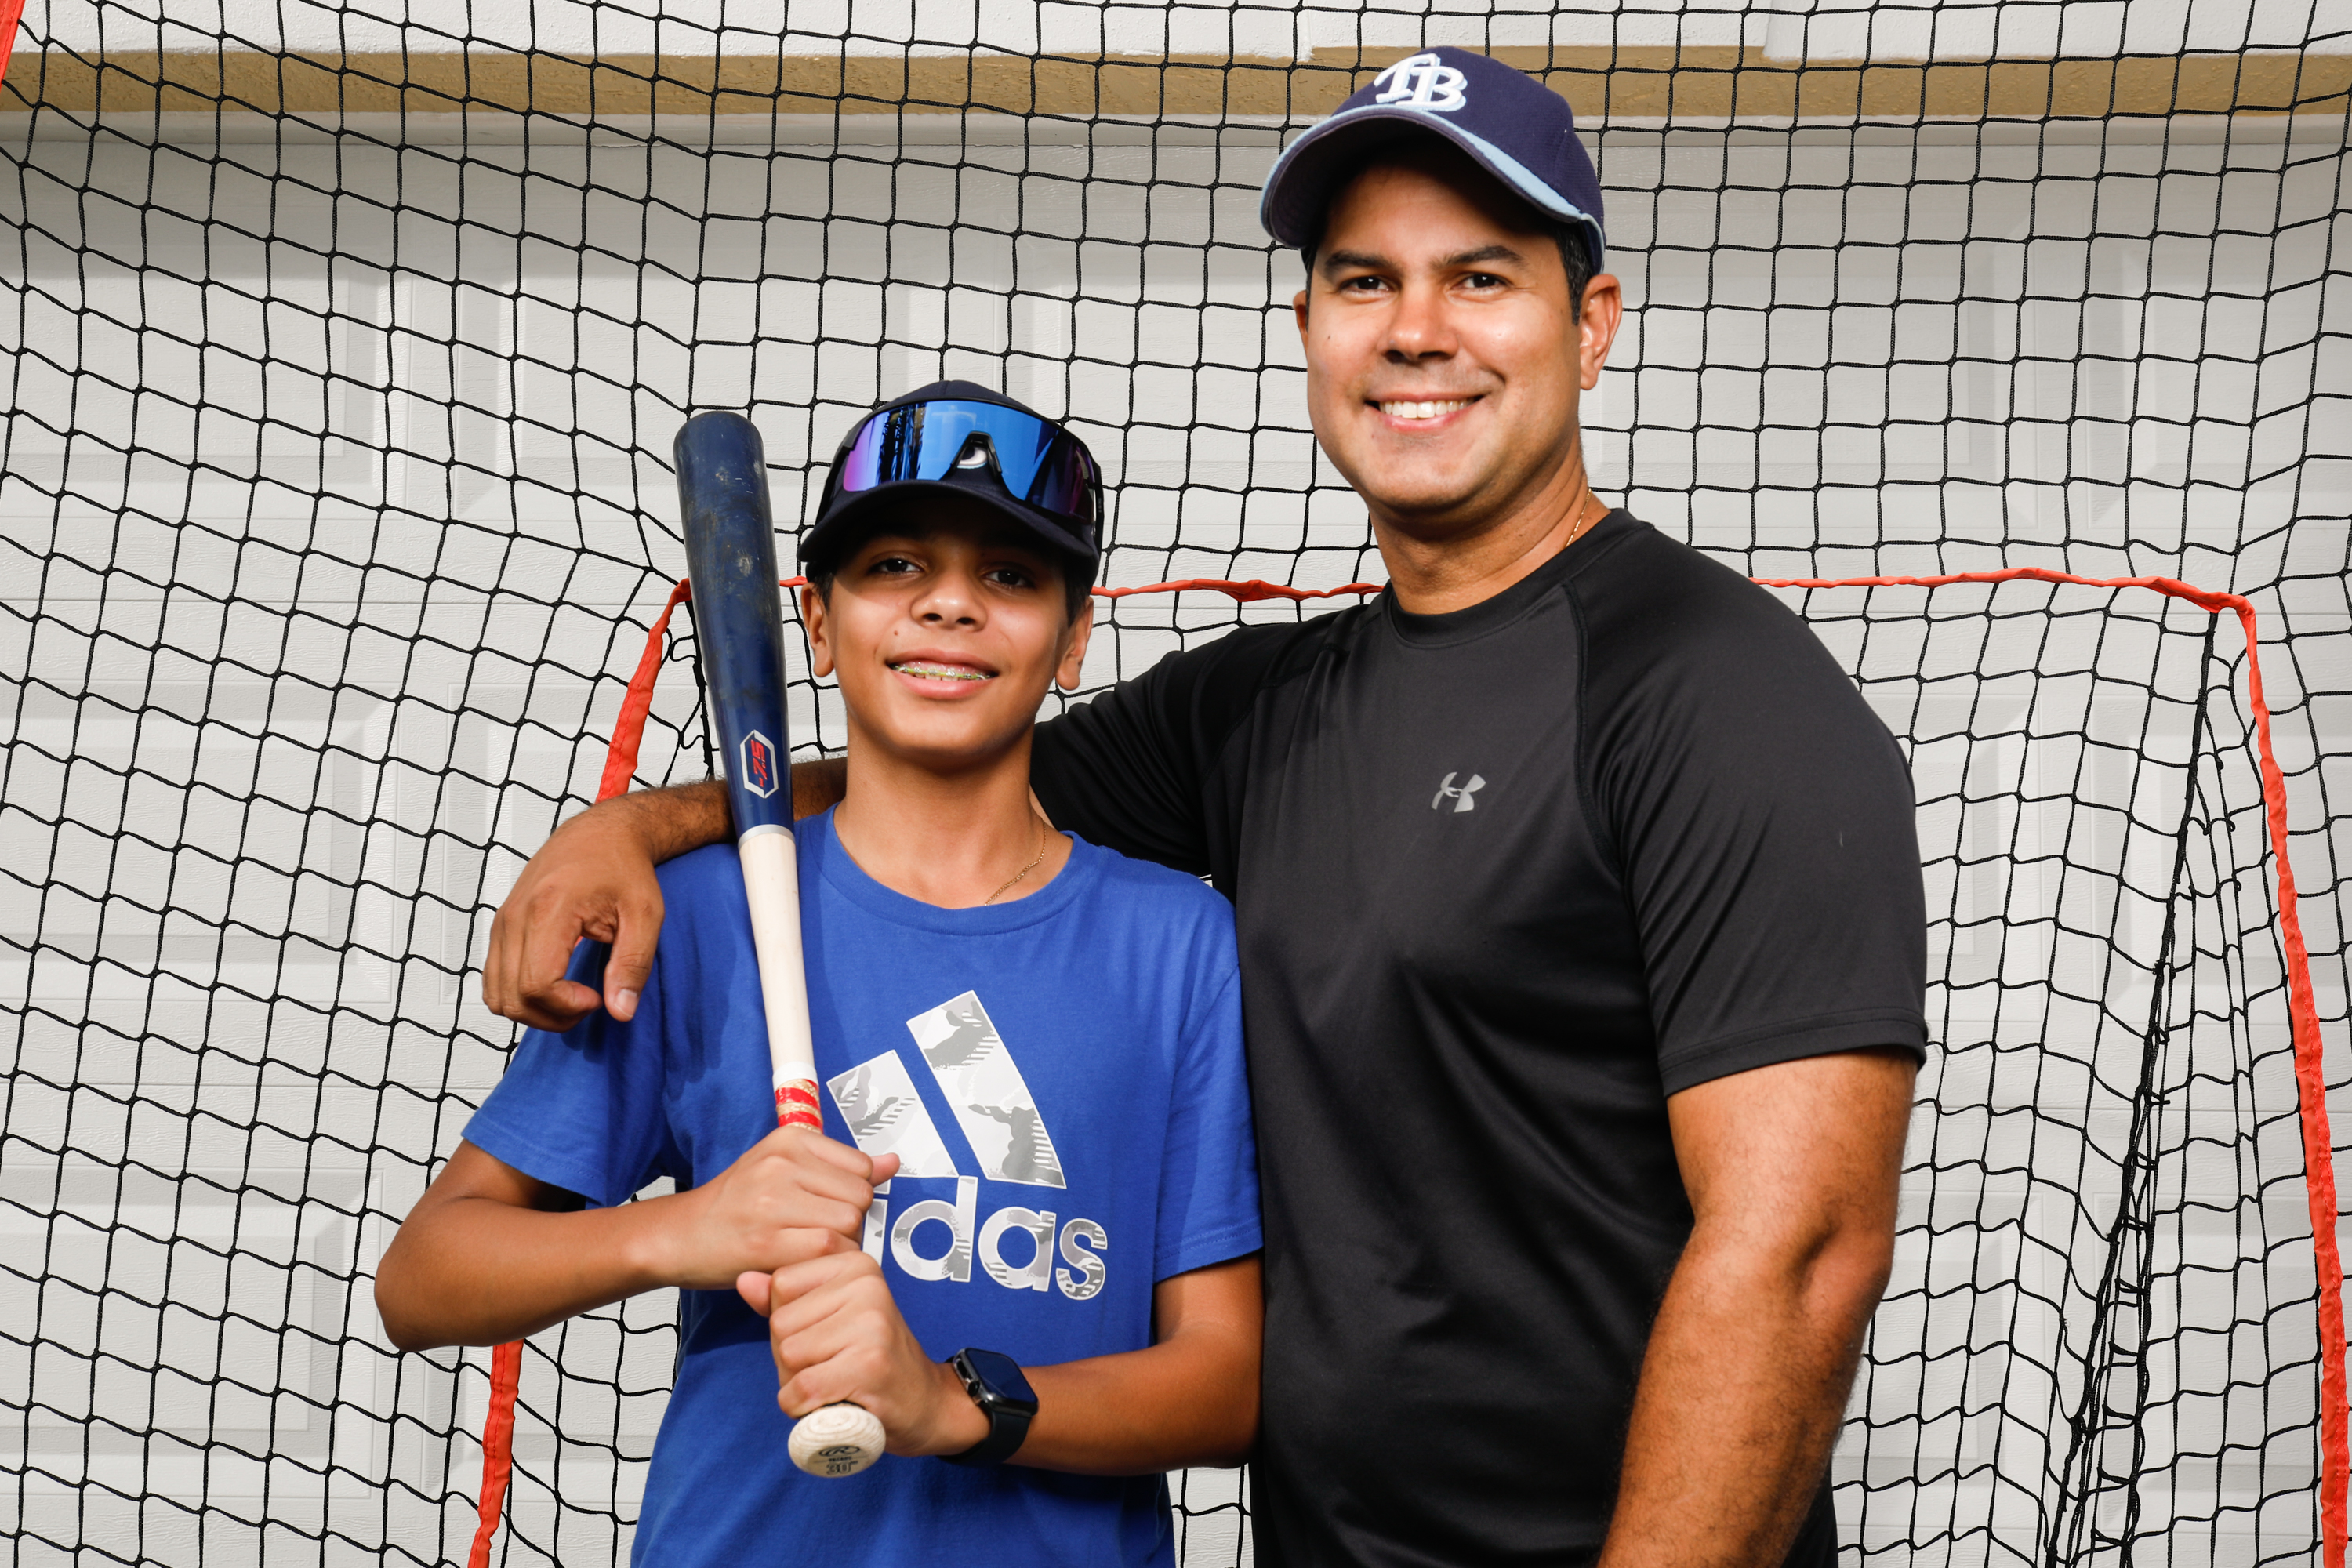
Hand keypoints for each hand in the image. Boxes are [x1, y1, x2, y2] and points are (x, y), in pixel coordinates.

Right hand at [484, 803, 667, 1029]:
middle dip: (553, 1016)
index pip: (536, 985)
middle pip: (512, 998)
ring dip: (534, 1011)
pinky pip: (493, 981)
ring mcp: (502, 922)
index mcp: (548, 909)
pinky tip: (554, 984)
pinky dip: (519, 995)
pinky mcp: (500, 928)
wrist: (599, 834)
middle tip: (589, 1001)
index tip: (596, 997)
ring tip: (572, 995)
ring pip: (496, 996)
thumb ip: (633, 965)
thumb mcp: (645, 915)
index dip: (567, 1007)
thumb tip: (620, 1012)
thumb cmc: (622, 867)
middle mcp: (514, 916)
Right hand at [656, 1128, 900, 1289]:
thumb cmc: (737, 1203)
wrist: (681, 1235)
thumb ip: (840, 1166)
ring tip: (808, 1247)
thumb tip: (892, 1163)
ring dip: (839, 1246)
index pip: (862, 1167)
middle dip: (850, 1222)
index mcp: (791, 1139)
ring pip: (847, 1225)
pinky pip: (824, 1251)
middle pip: (859, 1198)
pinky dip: (821, 1263)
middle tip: (818, 1232)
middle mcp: (782, 1163)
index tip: (829, 1207)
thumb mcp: (785, 1167)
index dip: (854, 1195)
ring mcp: (772, 1201)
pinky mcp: (765, 1242)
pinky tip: (799, 1262)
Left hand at [736, 1254, 989, 1458]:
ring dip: (797, 1383)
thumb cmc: (872, 1360)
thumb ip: (786, 1299)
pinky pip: (801, 1389)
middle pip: (781, 1323)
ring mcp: (871, 1325)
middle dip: (790, 1356)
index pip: (781, 1285)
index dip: (789, 1322)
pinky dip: (803, 1407)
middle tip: (831, 1366)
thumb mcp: (830, 1318)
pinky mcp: (868, 1366)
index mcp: (856, 1264)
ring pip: (788, 1356)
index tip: (825, 1336)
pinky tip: (830, 1403)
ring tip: (834, 1382)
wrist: (926, 1403)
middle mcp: (867, 1286)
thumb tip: (744, 1279)